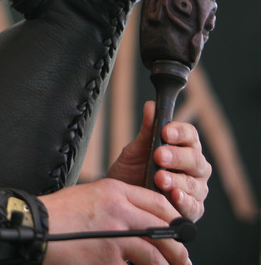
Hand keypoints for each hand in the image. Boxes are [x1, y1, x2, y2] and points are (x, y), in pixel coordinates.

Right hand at [42, 178, 188, 264]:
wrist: (34, 227)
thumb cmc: (59, 214)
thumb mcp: (89, 196)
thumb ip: (117, 204)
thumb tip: (140, 220)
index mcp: (114, 190)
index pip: (158, 203)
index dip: (175, 219)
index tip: (180, 231)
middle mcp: (119, 210)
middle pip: (164, 229)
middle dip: (178, 248)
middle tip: (182, 258)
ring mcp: (116, 235)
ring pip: (156, 254)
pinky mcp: (108, 257)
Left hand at [107, 101, 210, 220]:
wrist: (121, 199)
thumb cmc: (132, 172)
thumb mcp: (135, 151)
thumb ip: (147, 131)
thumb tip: (151, 106)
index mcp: (184, 148)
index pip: (190, 135)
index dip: (180, 132)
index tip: (165, 131)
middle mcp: (194, 168)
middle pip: (195, 159)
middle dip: (176, 157)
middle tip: (159, 155)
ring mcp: (196, 190)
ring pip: (194, 183)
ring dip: (177, 180)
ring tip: (160, 178)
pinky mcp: (192, 210)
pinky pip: (193, 206)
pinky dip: (184, 201)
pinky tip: (174, 195)